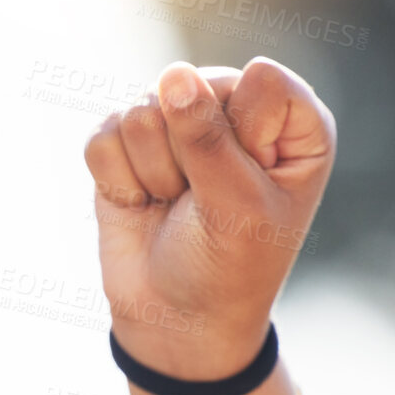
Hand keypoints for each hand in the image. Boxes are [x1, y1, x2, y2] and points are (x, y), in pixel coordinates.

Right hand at [83, 58, 335, 376]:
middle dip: (189, 156)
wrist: (177, 319)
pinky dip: (119, 181)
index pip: (260, 81)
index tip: (251, 185)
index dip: (246, 135)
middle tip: (205, 203)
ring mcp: (176, 121)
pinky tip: (142, 203)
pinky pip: (104, 135)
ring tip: (174, 205)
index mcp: (290, 120)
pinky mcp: (124, 141)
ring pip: (141, 110)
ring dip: (154, 174)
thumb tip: (171, 74)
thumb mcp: (236, 206)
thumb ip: (208, 136)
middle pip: (193, 87)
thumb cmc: (230, 266)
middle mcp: (235, 110)